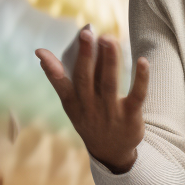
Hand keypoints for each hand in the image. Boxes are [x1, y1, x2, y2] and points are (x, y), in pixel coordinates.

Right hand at [36, 30, 148, 173]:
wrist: (112, 152)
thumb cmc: (91, 120)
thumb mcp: (72, 105)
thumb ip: (61, 80)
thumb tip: (42, 54)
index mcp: (74, 104)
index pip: (62, 84)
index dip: (52, 69)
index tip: (42, 51)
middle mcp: (90, 107)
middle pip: (86, 78)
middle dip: (86, 55)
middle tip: (87, 32)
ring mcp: (110, 112)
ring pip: (110, 82)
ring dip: (110, 60)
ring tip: (109, 39)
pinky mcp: (131, 115)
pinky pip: (137, 94)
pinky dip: (140, 78)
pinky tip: (143, 61)